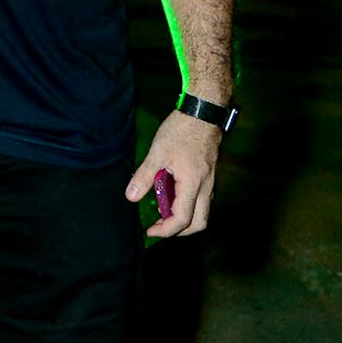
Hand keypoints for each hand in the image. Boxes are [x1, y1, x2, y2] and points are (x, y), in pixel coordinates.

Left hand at [126, 109, 221, 238]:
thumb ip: (144, 176)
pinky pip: (202, 200)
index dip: (165, 230)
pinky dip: (188, 205)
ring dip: (184, 218)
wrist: (204, 111)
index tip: (150, 230)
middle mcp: (206, 187)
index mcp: (193, 184)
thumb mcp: (158, 152)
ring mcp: (210, 181)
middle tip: (159, 226)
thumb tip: (131, 197)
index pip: (182, 219)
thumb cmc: (181, 130)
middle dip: (179, 231)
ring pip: (202, 212)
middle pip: (199, 223)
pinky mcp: (209, 174)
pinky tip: (172, 194)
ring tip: (162, 211)